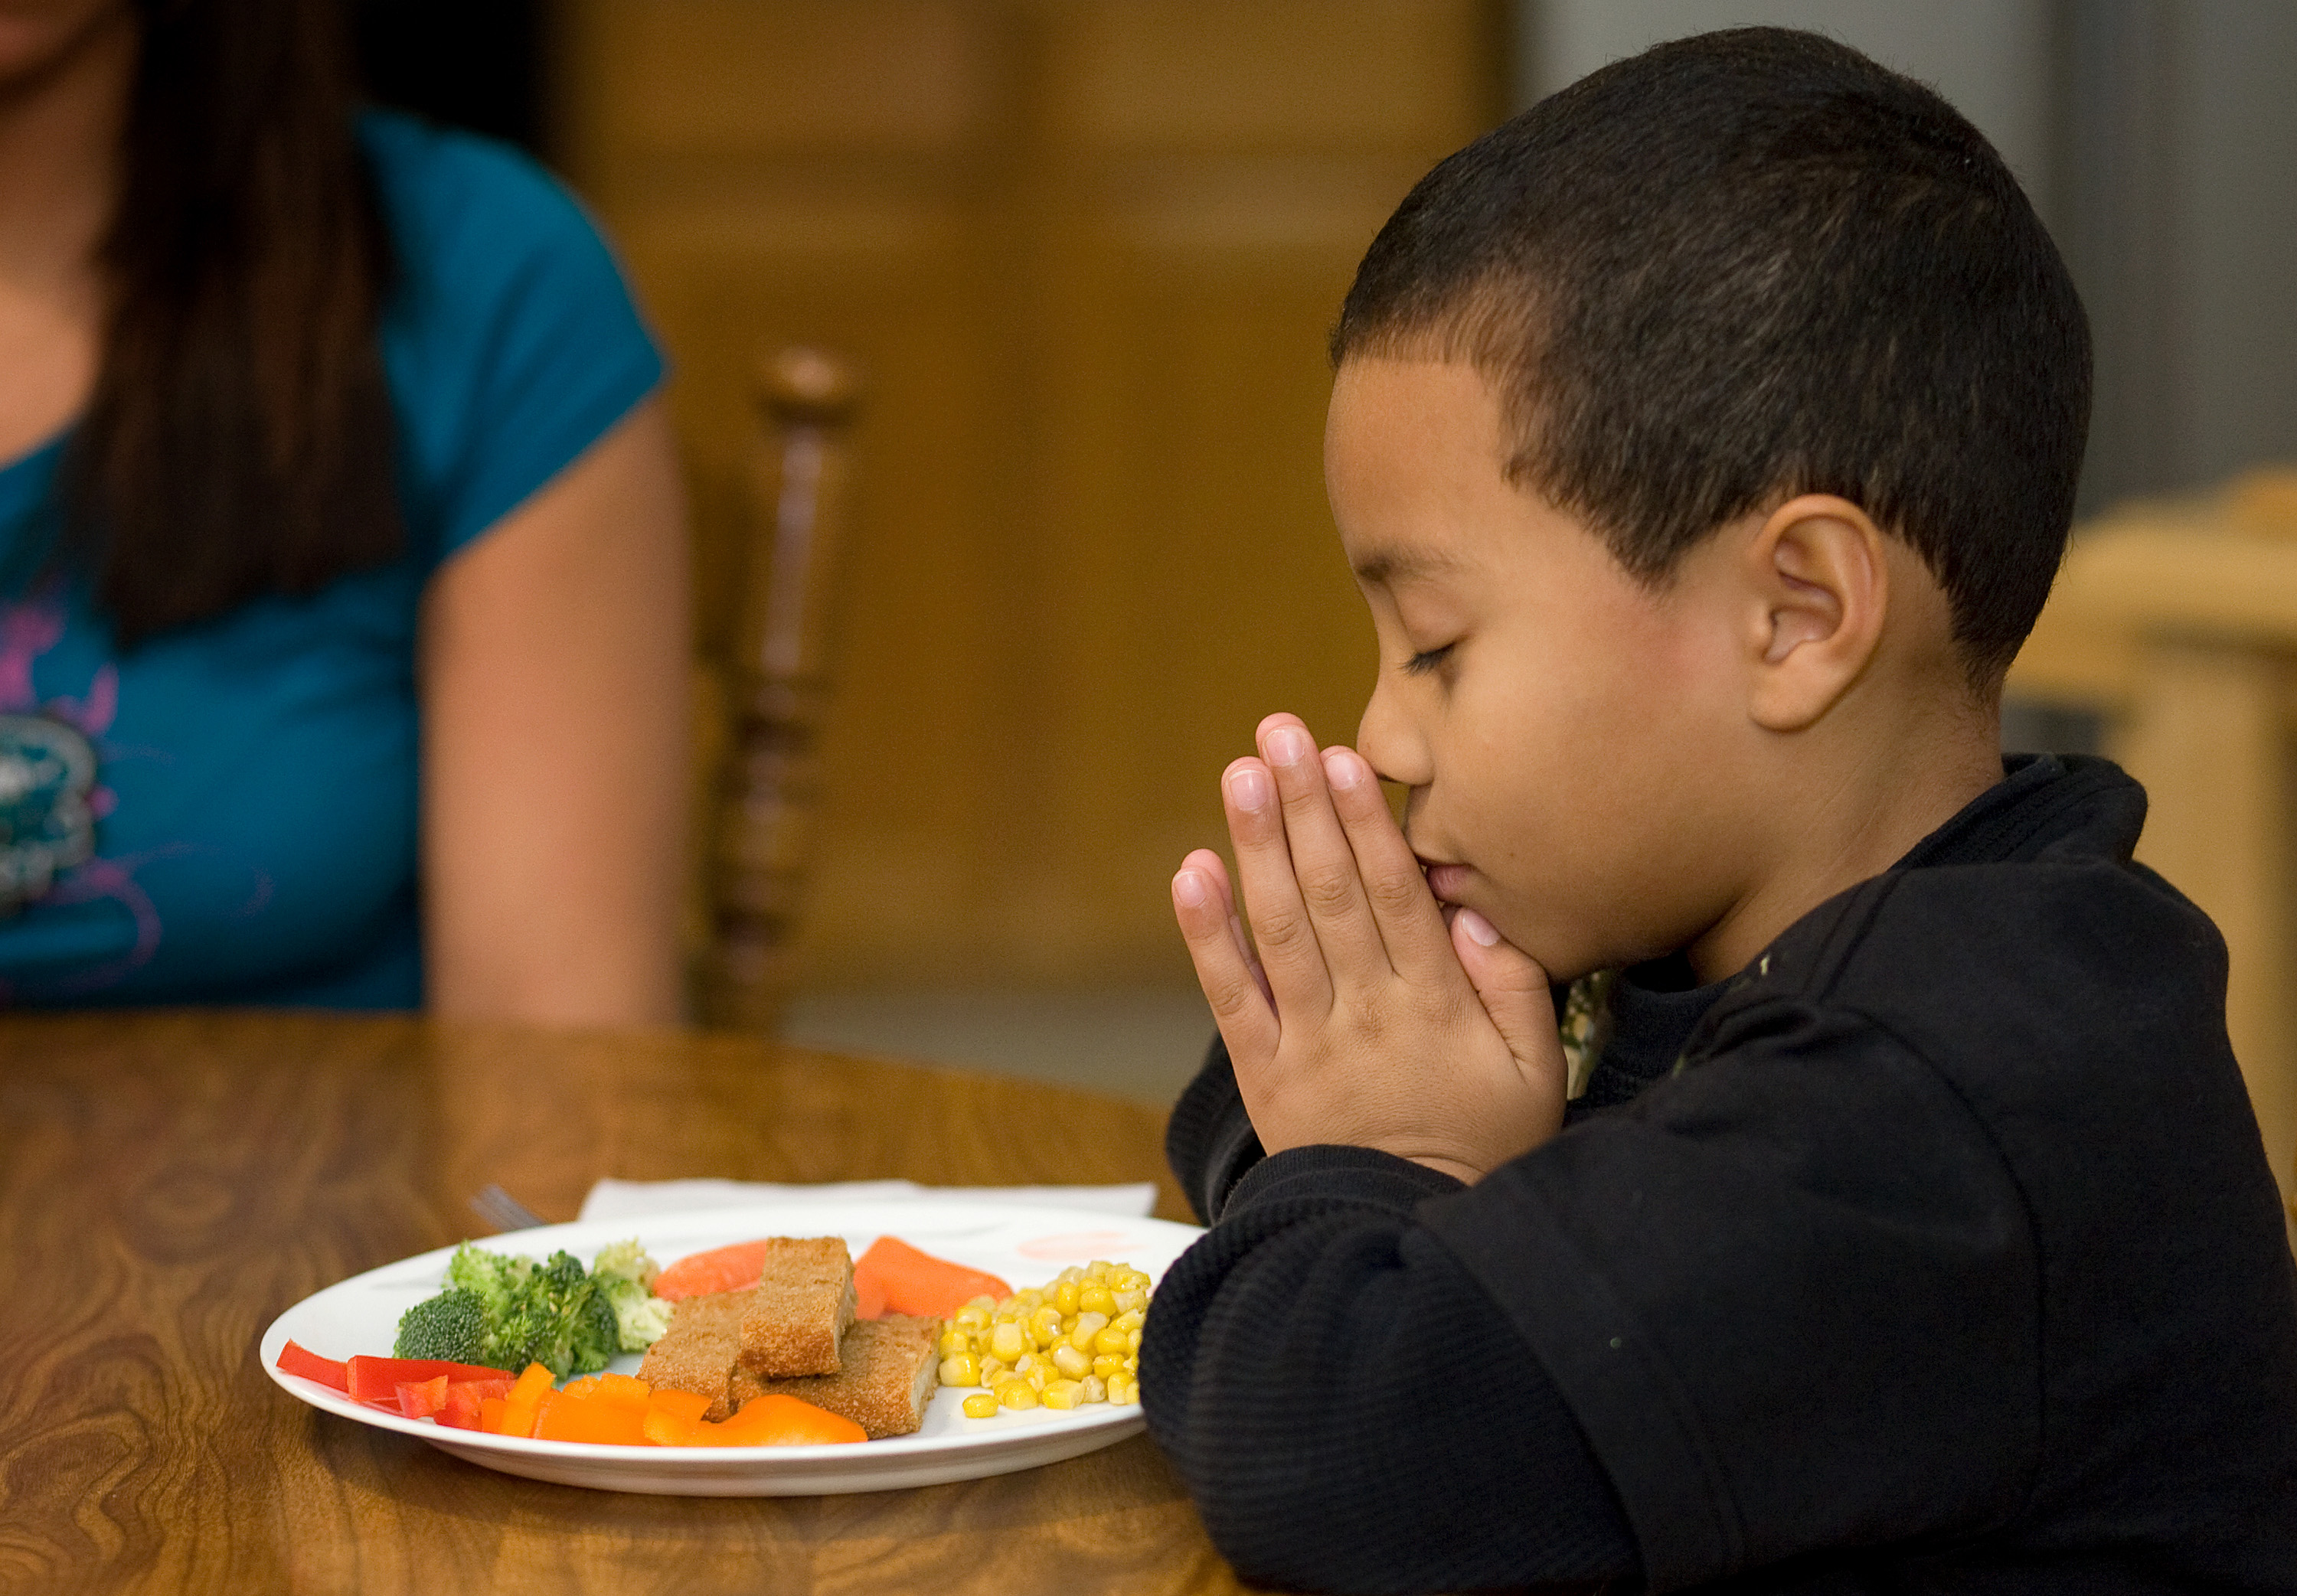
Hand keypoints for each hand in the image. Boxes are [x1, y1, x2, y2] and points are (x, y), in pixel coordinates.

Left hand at [1170, 713, 1566, 1182]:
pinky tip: (1191, 872)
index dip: (1367, 823)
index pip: (1395, 895)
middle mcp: (1366, 1012)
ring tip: (1240, 774)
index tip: (1345, 759)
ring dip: (1257, 846)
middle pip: (1330, 894)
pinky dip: (1207, 935)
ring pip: (1279, 930)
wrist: (1406, 1239)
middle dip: (1304, 807)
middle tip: (1279, 733)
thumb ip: (1516, 988)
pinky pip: (1231, 996)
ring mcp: (1309, 1041)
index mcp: (1435, 1005)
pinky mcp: (1264, 1072)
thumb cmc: (1482, 1150)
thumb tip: (1475, 911)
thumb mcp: (1534, 1076)